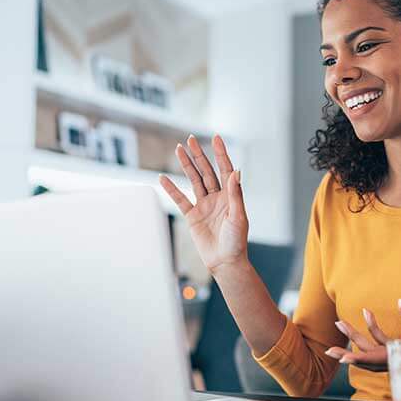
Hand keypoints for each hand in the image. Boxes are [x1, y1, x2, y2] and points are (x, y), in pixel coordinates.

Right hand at [159, 134, 248, 274]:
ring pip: (193, 181)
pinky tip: (163, 178)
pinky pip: (180, 200)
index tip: (216, 137)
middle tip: (190, 139)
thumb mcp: (238, 217)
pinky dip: (171, 189)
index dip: (220, 153)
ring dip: (186, 165)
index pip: (225, 169)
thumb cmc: (236, 242)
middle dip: (199, 155)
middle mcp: (217, 198)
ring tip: (178, 149)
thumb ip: (235, 194)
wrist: (225, 262)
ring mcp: (204, 205)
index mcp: (230, 196)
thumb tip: (236, 171)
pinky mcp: (193, 216)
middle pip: (206, 171)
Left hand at [324, 299, 400, 371]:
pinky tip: (368, 315)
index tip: (342, 358)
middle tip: (329, 347)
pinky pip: (385, 345)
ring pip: (375, 352)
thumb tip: (400, 302)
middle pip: (371, 358)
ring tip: (342, 323)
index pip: (380, 358)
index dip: (359, 358)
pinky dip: (374, 332)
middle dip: (350, 350)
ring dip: (358, 339)